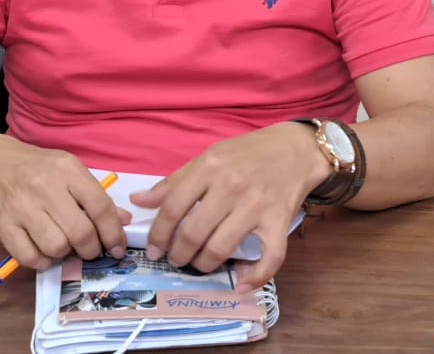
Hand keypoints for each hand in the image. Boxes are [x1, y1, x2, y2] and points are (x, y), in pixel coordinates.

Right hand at [0, 139, 131, 269]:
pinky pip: (30, 257)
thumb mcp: (68, 171)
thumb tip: (123, 221)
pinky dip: (41, 261)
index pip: (100, 207)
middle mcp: (46, 187)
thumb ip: (95, 196)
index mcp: (68, 170)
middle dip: (91, 249)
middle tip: (88, 249)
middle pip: (80, 232)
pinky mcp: (3, 225)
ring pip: (56, 247)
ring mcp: (22, 206)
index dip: (114, 233)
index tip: (117, 249)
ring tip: (61, 244)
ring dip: (63, 254)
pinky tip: (42, 250)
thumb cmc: (36, 168)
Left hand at [130, 122, 328, 291]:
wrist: (295, 148)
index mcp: (209, 167)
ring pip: (221, 248)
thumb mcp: (209, 157)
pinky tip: (241, 285)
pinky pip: (269, 258)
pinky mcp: (279, 222)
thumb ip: (175, 181)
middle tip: (175, 259)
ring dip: (204, 265)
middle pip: (193, 232)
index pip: (172, 207)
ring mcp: (256, 206)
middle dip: (178, 254)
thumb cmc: (248, 152)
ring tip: (198, 264)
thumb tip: (139, 200)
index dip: (158, 234)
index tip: (153, 249)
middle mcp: (231, 187)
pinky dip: (255, 278)